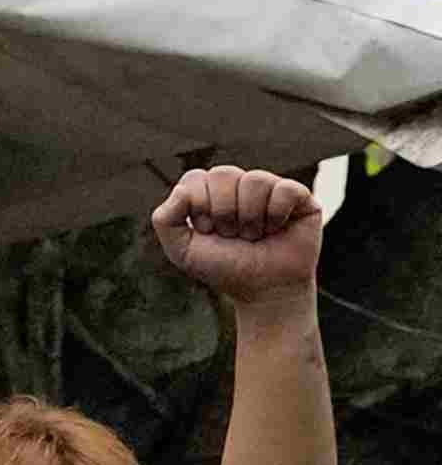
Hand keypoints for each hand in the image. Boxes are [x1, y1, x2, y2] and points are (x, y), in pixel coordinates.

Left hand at [150, 164, 326, 311]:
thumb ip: (165, 219)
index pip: (195, 178)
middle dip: (223, 212)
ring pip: (255, 180)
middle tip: (232, 235)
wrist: (263, 290)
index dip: (199, 207)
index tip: (208, 231)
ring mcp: (270, 188)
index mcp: (210, 191)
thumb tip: (182, 190)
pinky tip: (276, 229)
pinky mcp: (299, 196)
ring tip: (254, 235)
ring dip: (250, 218)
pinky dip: (276, 215)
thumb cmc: (223, 267)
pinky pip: (285, 189)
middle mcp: (239, 185)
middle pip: (223, 173)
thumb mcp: (181, 249)